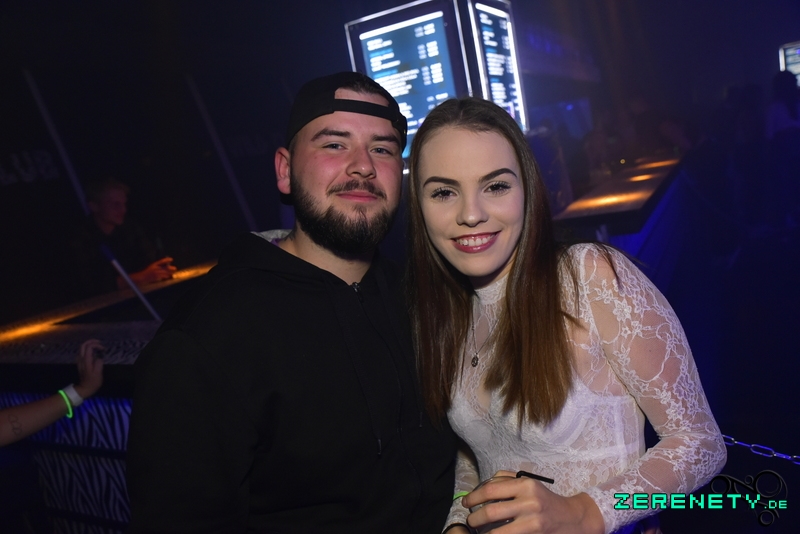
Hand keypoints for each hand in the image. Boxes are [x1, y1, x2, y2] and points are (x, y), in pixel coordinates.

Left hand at [73, 339, 104, 398]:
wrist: (85, 388)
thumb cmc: (93, 381)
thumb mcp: (98, 373)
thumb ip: (99, 363)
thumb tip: (100, 357)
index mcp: (86, 360)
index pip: (89, 347)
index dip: (96, 345)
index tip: (103, 349)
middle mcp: (81, 359)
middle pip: (83, 345)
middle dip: (91, 341)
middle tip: (99, 343)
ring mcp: (80, 361)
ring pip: (82, 348)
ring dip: (89, 345)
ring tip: (98, 347)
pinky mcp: (80, 362)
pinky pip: (82, 352)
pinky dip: (88, 349)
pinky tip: (93, 352)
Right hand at [129, 257, 176, 285]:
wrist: (142, 277)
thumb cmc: (147, 272)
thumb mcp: (152, 267)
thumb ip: (158, 266)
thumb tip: (165, 265)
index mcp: (154, 264)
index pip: (161, 261)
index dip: (167, 260)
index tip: (171, 259)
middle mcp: (155, 268)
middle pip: (165, 267)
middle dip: (170, 268)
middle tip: (175, 268)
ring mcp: (156, 273)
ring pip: (165, 272)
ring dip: (169, 273)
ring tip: (173, 272)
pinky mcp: (156, 277)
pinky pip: (162, 276)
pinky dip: (166, 276)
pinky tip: (168, 276)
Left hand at [463, 471, 603, 533]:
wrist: (572, 518)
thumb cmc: (544, 499)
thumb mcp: (528, 483)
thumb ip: (506, 480)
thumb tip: (480, 487)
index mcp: (525, 484)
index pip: (490, 490)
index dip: (473, 497)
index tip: (466, 503)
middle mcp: (529, 501)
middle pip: (491, 511)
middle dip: (475, 519)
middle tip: (470, 521)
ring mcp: (532, 521)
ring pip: (497, 531)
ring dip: (483, 533)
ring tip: (478, 531)